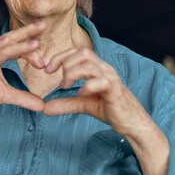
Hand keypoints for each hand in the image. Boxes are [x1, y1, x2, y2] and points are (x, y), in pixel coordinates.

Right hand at [0, 21, 46, 111]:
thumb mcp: (5, 95)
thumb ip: (23, 98)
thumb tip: (42, 106)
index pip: (18, 49)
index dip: (31, 53)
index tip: (44, 63)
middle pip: (12, 40)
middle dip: (28, 32)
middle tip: (44, 24)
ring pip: (2, 44)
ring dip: (18, 40)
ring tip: (33, 36)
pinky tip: (7, 41)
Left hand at [42, 47, 170, 174]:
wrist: (130, 122)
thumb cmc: (109, 108)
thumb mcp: (82, 104)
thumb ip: (64, 103)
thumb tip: (44, 108)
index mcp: (96, 68)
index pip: (76, 52)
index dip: (59, 57)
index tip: (47, 70)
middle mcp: (104, 69)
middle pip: (83, 52)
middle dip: (65, 62)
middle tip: (57, 78)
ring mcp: (110, 78)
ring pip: (90, 64)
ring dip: (73, 73)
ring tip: (66, 86)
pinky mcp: (115, 91)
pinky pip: (102, 82)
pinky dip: (88, 86)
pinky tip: (80, 93)